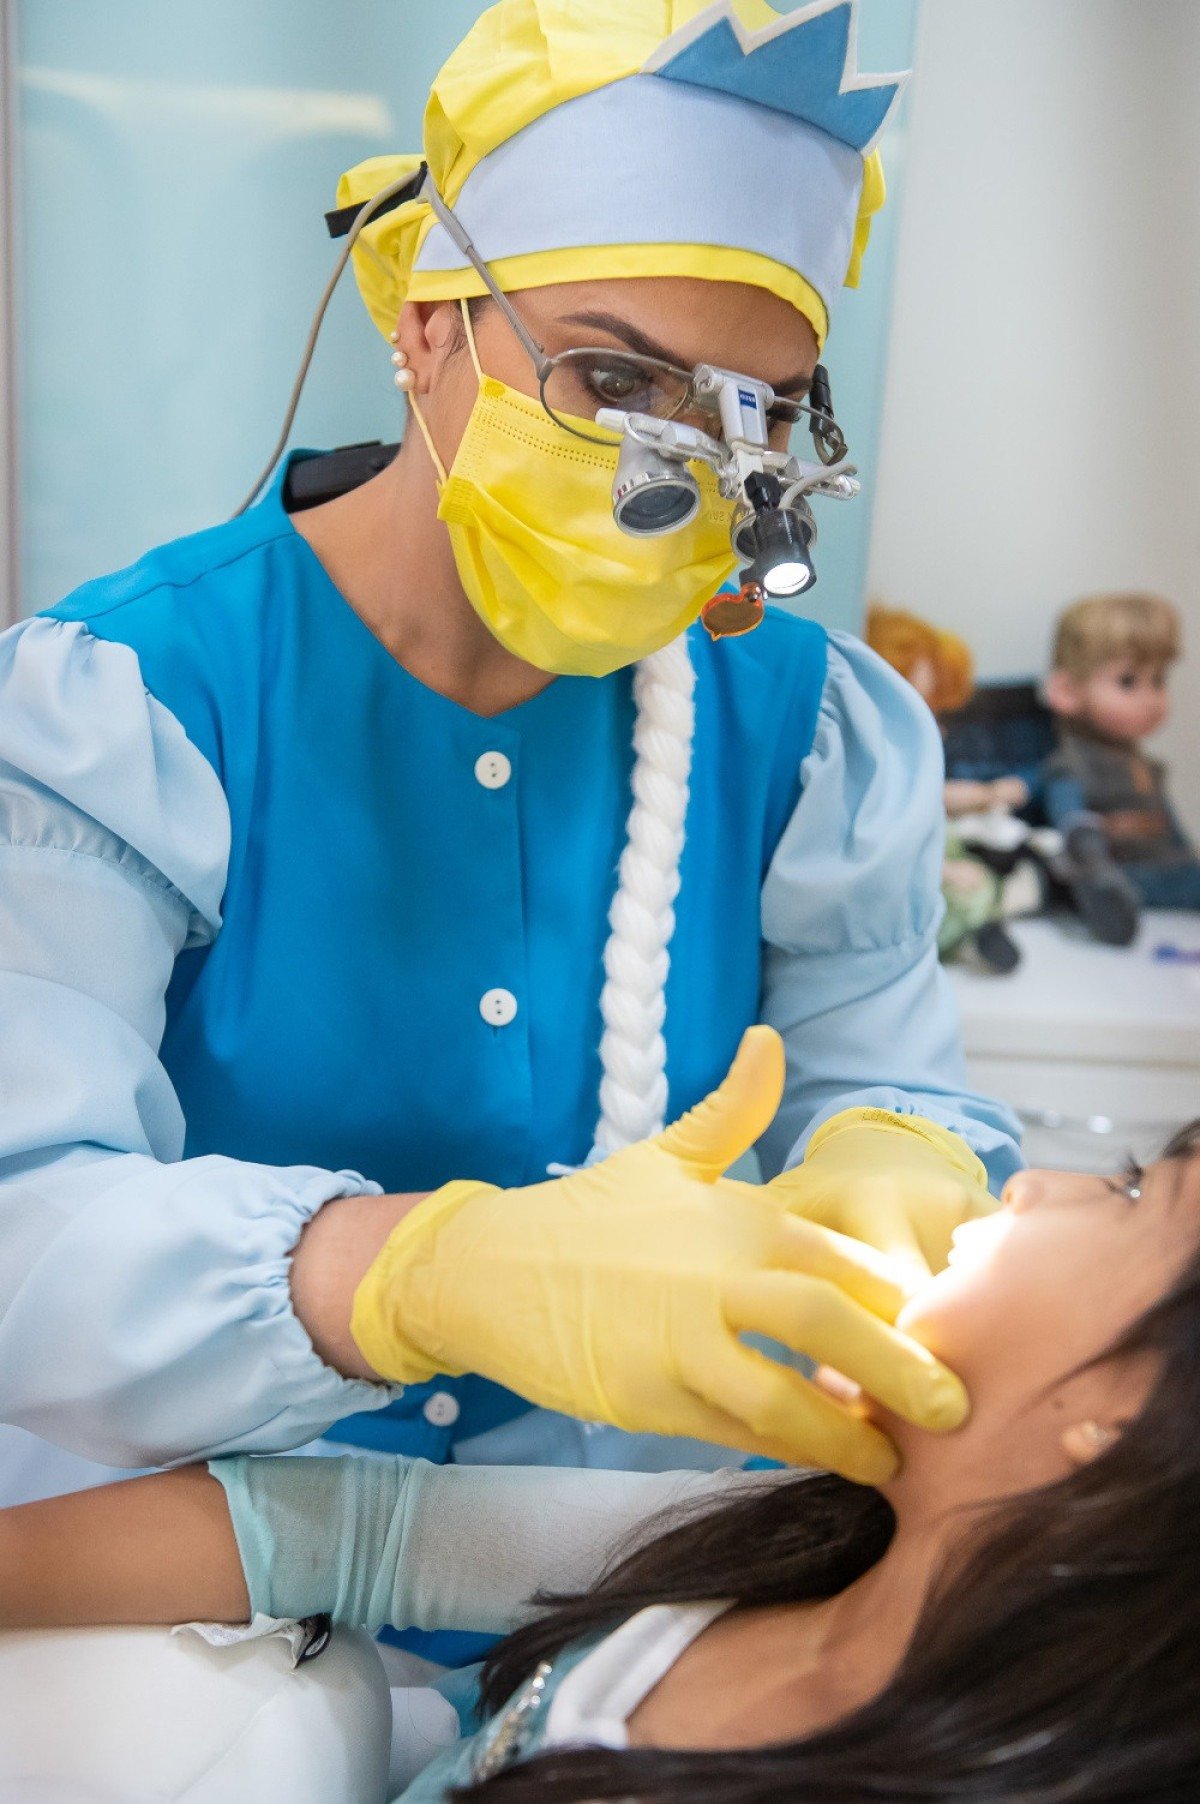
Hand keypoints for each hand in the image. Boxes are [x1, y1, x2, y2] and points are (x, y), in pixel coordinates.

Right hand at [350, 1030, 968, 1483]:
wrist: (487, 1268)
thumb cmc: (590, 1214)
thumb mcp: (667, 1154)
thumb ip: (732, 1107)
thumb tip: (770, 1036)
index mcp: (739, 1216)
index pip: (849, 1261)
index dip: (909, 1306)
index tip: (951, 1336)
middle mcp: (717, 1276)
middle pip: (833, 1327)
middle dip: (904, 1374)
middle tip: (958, 1413)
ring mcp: (679, 1342)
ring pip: (786, 1400)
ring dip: (849, 1436)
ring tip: (892, 1462)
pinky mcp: (647, 1398)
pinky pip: (732, 1435)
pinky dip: (782, 1452)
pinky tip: (816, 1461)